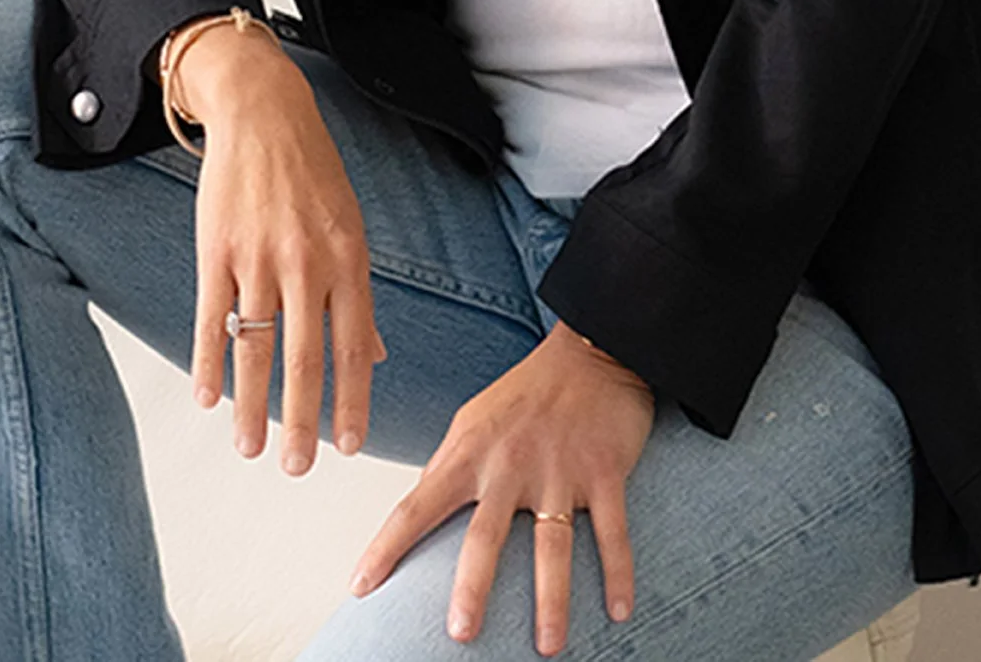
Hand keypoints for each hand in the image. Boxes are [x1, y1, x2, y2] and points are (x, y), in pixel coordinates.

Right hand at [185, 31, 387, 472]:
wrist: (264, 113)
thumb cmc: (313, 175)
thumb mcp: (351, 227)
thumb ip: (358, 295)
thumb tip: (376, 356)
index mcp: (348, 258)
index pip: (355, 344)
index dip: (352, 399)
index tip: (350, 446)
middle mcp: (307, 262)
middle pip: (305, 356)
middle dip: (302, 420)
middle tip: (298, 469)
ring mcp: (259, 256)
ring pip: (255, 346)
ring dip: (251, 405)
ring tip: (250, 448)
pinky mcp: (217, 249)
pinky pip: (213, 316)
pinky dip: (208, 361)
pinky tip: (206, 398)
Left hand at [348, 319, 655, 654]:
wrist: (591, 349)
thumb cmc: (525, 394)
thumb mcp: (473, 421)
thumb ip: (446, 467)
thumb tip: (414, 513)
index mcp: (470, 451)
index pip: (417, 504)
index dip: (386, 547)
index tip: (360, 587)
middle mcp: (510, 464)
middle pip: (486, 534)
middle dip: (473, 586)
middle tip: (460, 634)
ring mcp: (559, 469)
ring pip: (553, 543)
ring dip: (551, 598)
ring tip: (547, 647)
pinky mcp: (604, 471)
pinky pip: (611, 530)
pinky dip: (618, 571)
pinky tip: (619, 610)